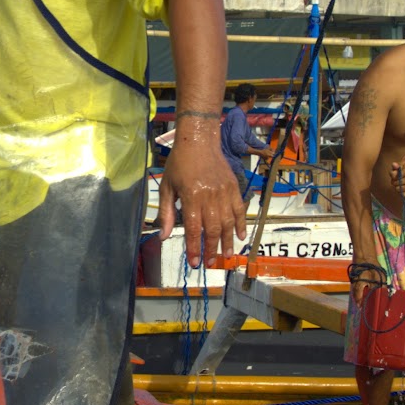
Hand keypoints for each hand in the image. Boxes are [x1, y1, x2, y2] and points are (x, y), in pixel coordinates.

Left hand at [158, 145, 246, 267]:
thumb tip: (164, 236)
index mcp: (191, 197)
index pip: (194, 229)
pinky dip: (241, 224)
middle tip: (210, 263)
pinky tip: (240, 237)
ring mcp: (224, 192)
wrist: (199, 141)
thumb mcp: (167, 187)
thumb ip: (166, 213)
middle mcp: (209, 196)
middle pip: (213, 229)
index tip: (194, 262)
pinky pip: (240, 210)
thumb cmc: (179, 163)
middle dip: (211, 249)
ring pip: (228, 222)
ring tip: (227, 255)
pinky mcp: (233, 187)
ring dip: (228, 241)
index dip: (194, 248)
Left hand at [389, 157, 404, 195]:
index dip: (392, 174)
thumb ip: (399, 164)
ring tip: (400, 182)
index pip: (395, 176)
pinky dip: (401, 192)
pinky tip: (402, 188)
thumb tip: (394, 165)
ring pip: (398, 189)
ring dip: (397, 186)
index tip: (395, 172)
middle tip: (397, 177)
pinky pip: (404, 195)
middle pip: (395, 183)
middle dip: (394, 180)